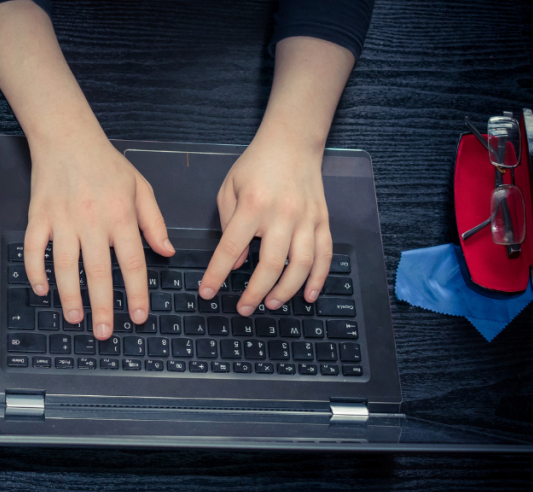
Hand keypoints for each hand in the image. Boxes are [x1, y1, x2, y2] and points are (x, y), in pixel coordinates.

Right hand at [23, 131, 173, 339]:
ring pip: (65, 265)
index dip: (136, 293)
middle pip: (97, 272)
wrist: (67, 136)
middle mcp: (92, 220)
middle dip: (102, 306)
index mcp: (120, 215)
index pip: (132, 263)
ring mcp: (62, 219)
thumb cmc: (106, 163)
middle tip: (105, 332)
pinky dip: (35, 271)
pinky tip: (42, 289)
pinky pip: (34, 249)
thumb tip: (166, 252)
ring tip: (75, 318)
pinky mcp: (39, 216)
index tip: (138, 317)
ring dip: (69, 295)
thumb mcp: (140, 188)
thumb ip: (154, 222)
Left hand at [199, 136, 331, 314]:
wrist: (292, 142)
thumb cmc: (255, 166)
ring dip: (286, 291)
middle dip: (255, 292)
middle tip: (243, 309)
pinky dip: (318, 279)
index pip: (231, 249)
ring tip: (271, 304)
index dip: (217, 275)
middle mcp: (282, 215)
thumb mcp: (229, 189)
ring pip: (301, 265)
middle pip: (271, 265)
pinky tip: (308, 295)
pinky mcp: (323, 220)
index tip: (207, 293)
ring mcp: (307, 219)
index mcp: (253, 206)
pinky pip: (324, 255)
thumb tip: (237, 262)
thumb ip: (228, 226)